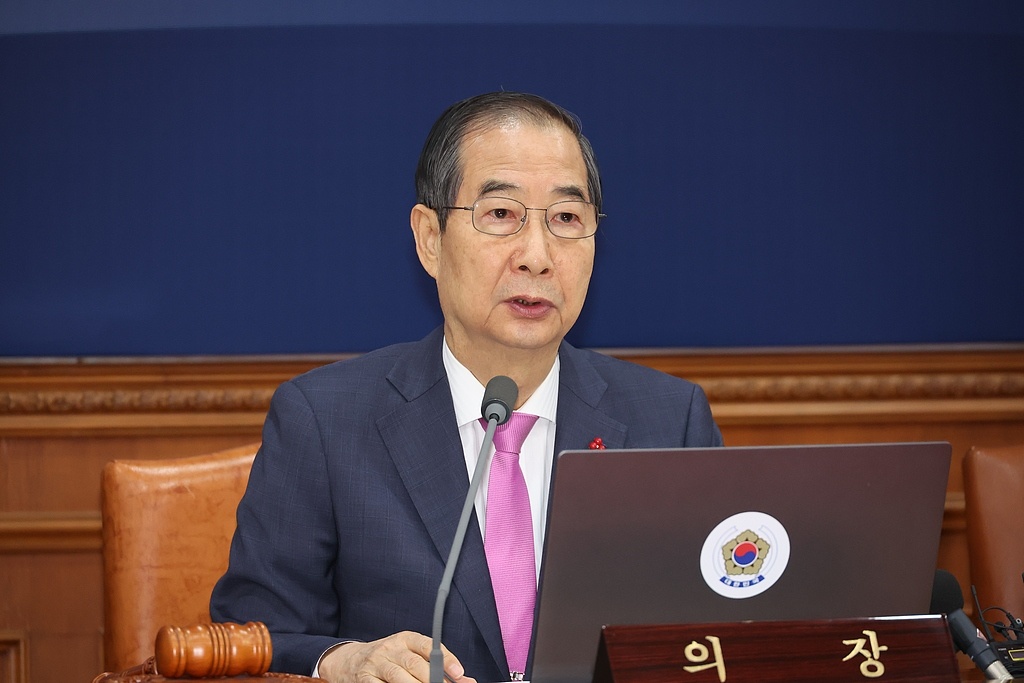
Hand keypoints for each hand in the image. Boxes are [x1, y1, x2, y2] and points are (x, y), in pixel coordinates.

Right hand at [318, 631, 476, 682]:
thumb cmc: (389, 658)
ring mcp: (376, 663)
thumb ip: (437, 665)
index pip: (429, 646)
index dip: (446, 659)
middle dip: (434, 680)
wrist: (350, 660)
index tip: (460, 673)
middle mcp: (391, 648)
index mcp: (406, 639)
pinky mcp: (365, 678)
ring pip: (399, 677)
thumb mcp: (411, 654)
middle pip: (415, 664)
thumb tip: (466, 680)